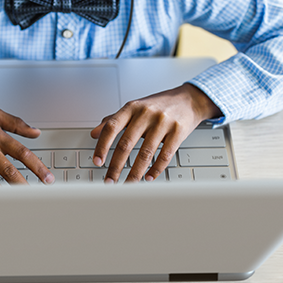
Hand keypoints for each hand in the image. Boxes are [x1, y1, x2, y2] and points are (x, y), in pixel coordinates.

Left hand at [90, 83, 219, 182]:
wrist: (188, 99)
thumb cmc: (159, 105)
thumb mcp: (134, 108)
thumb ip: (114, 120)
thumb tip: (94, 133)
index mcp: (132, 107)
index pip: (112, 127)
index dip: (102, 146)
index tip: (97, 161)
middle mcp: (146, 113)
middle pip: (126, 144)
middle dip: (115, 166)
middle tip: (110, 180)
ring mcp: (163, 122)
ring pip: (145, 153)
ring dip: (135, 173)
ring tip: (128, 183)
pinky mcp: (178, 131)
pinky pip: (165, 155)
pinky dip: (155, 169)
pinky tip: (149, 177)